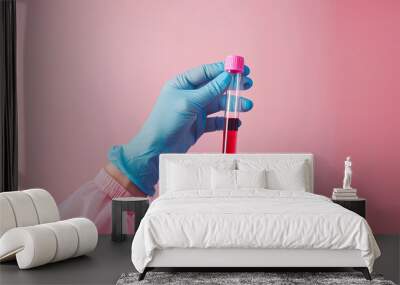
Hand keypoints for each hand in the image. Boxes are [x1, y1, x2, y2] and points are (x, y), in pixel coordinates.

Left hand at [108, 61, 253, 194]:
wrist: (157, 148)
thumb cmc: (166, 121)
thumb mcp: (189, 102)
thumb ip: (210, 90)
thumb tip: (228, 76)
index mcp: (182, 83)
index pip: (206, 72)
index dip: (224, 69)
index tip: (242, 68)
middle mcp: (190, 95)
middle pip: (216, 86)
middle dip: (232, 86)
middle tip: (248, 84)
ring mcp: (196, 110)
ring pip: (219, 104)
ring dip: (233, 105)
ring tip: (247, 106)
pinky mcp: (200, 125)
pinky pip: (217, 120)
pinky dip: (227, 121)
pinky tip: (237, 122)